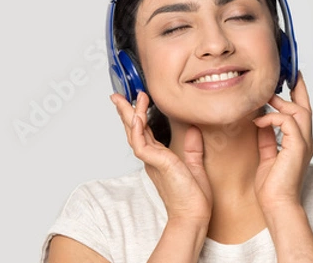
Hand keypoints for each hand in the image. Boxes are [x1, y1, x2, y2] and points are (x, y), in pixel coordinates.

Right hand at [110, 92, 212, 224]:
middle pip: (134, 130)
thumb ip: (192, 148)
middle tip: (117, 95)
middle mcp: (152, 158)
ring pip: (135, 133)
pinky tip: (137, 117)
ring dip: (131, 114)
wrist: (194, 215)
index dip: (139, 115)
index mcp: (159, 158)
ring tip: (128, 98)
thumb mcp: (195, 166)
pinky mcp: (157, 164)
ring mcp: (152, 161)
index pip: (145, 132)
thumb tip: (193, 130)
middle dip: (126, 111)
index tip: (137, 99)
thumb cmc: (194, 197)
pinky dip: (138, 130)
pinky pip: (141, 145)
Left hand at [252, 72, 312, 212]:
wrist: (276, 204)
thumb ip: (267, 137)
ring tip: (264, 100)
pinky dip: (272, 118)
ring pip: (299, 111)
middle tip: (278, 80)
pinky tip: (258, 122)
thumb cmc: (271, 186)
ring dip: (280, 103)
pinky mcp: (298, 147)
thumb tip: (262, 120)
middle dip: (294, 90)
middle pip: (305, 107)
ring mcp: (304, 143)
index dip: (299, 93)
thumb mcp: (266, 155)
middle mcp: (306, 141)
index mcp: (300, 143)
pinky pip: (287, 121)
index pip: (302, 113)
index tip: (292, 77)